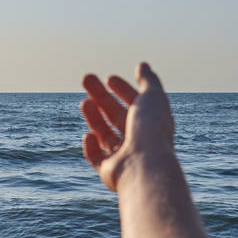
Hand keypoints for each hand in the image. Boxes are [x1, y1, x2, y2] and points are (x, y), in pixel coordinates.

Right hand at [80, 62, 173, 190]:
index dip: (124, 89)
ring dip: (94, 117)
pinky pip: (97, 158)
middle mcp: (140, 141)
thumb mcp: (152, 97)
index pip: (137, 104)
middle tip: (86, 79)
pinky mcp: (111, 172)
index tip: (109, 78)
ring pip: (105, 134)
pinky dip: (91, 146)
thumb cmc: (151, 130)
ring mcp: (125, 157)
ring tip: (84, 102)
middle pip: (116, 115)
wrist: (144, 165)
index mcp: (153, 124)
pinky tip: (89, 135)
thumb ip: (148, 80)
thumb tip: (143, 65)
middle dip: (101, 96)